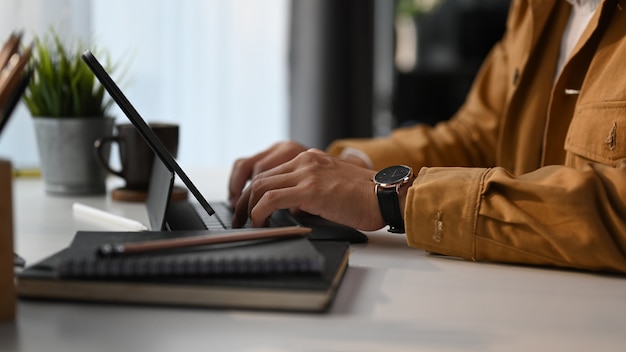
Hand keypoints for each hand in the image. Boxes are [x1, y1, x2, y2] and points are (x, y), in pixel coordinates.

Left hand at [232, 149, 384, 231]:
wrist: (385, 196)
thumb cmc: (366, 197)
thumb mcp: (333, 186)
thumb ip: (311, 191)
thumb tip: (292, 209)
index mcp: (311, 158)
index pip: (272, 171)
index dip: (255, 191)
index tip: (249, 207)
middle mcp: (305, 161)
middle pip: (261, 177)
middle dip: (245, 200)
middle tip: (240, 219)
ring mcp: (307, 173)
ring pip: (261, 186)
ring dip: (248, 207)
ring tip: (247, 224)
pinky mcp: (309, 189)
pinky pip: (271, 199)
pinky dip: (259, 212)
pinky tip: (260, 223)